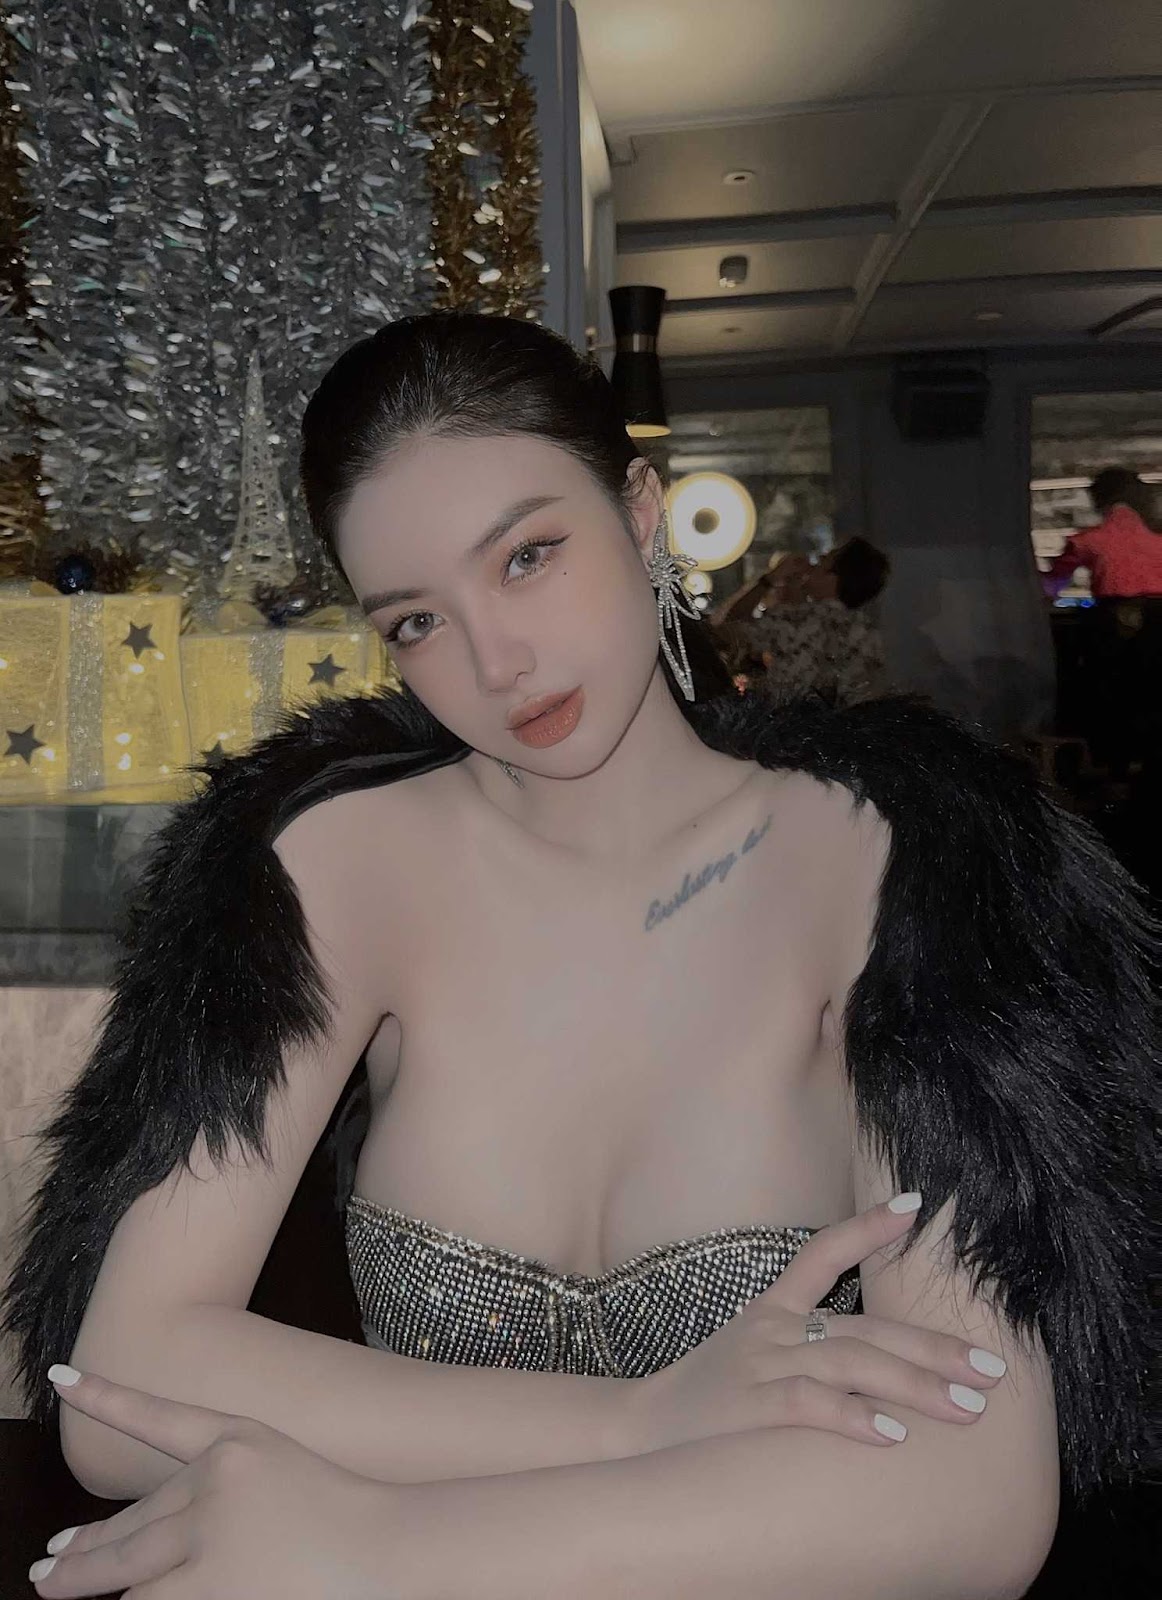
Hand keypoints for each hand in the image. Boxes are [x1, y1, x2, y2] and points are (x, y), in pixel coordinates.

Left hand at [30, 1369, 401, 1599]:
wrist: (387, 1551)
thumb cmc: (341, 1518)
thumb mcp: (275, 1474)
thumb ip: (212, 1495)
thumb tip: (141, 1539)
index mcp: (236, 1441)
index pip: (158, 1417)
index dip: (107, 1397)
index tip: (62, 1380)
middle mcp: (215, 1481)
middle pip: (132, 1524)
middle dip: (84, 1550)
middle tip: (47, 1566)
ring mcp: (209, 1534)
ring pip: (131, 1571)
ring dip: (97, 1585)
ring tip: (54, 1586)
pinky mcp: (210, 1586)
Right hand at [629, 1195, 1006, 1454]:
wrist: (637, 1432)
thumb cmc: (707, 1401)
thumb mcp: (754, 1356)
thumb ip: (808, 1347)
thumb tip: (879, 1360)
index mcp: (771, 1310)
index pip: (822, 1252)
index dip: (867, 1227)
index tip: (915, 1205)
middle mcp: (771, 1329)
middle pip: (865, 1326)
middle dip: (934, 1348)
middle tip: (991, 1370)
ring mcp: (760, 1365)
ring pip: (850, 1362)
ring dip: (914, 1385)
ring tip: (966, 1408)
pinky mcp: (747, 1408)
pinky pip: (808, 1405)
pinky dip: (853, 1417)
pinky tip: (894, 1436)